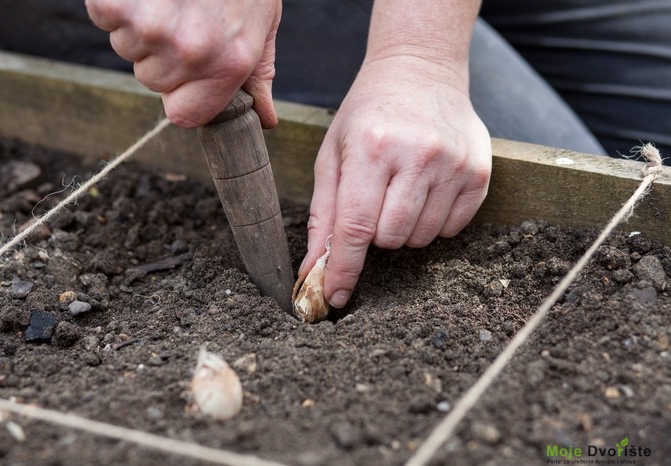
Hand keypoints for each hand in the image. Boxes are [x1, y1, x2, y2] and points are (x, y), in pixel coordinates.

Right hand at [85, 0, 280, 127]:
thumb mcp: (263, 25)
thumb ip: (259, 75)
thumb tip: (266, 119)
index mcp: (229, 62)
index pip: (184, 115)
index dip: (181, 95)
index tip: (187, 73)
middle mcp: (190, 51)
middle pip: (152, 81)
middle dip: (163, 54)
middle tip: (183, 14)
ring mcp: (151, 26)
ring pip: (127, 48)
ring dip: (140, 26)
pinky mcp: (116, 2)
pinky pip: (104, 17)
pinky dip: (116, 2)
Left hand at [300, 55, 491, 307]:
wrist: (421, 70)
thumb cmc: (368, 114)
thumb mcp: (333, 154)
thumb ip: (324, 213)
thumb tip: (314, 269)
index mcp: (372, 148)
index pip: (356, 228)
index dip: (344, 270)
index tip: (336, 299)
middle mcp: (417, 155)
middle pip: (391, 238)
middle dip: (375, 236)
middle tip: (375, 203)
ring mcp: (454, 164)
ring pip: (422, 238)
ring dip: (404, 229)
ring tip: (401, 190)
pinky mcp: (479, 173)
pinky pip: (453, 230)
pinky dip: (433, 222)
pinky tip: (426, 190)